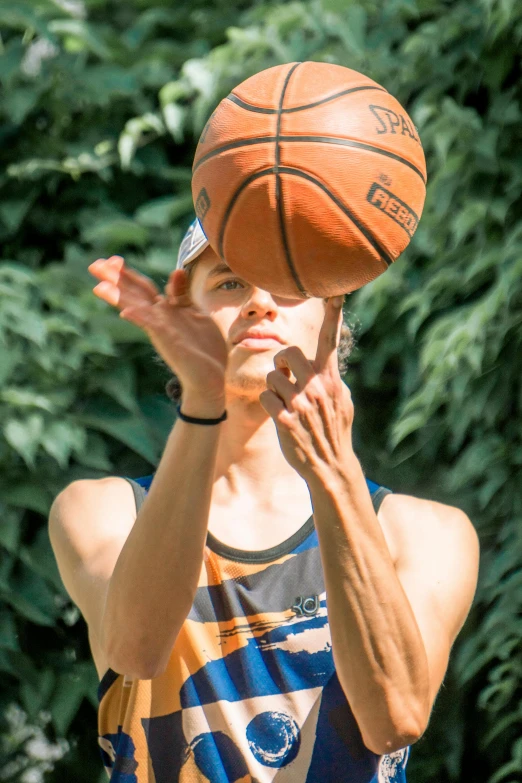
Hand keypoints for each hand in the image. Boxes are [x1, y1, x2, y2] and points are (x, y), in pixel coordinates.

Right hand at [88, 256, 227, 401]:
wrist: (211, 378)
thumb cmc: (204, 348)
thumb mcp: (195, 313)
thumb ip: (182, 294)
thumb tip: (176, 270)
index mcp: (165, 311)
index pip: (143, 287)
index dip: (128, 273)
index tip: (113, 259)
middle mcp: (159, 319)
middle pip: (134, 294)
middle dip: (115, 279)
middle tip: (94, 264)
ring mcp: (162, 329)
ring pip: (137, 309)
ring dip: (118, 298)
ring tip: (98, 286)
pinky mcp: (169, 341)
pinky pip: (153, 328)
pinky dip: (140, 319)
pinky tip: (126, 313)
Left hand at [259, 295, 353, 484]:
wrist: (330, 466)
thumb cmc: (335, 430)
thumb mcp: (343, 401)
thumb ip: (331, 378)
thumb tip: (325, 361)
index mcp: (331, 379)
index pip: (331, 342)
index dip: (334, 317)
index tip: (335, 294)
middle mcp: (316, 387)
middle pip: (287, 352)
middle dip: (281, 363)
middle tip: (286, 378)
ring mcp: (300, 403)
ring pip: (271, 376)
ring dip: (274, 388)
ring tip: (286, 404)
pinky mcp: (284, 420)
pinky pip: (265, 396)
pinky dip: (268, 404)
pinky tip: (279, 417)